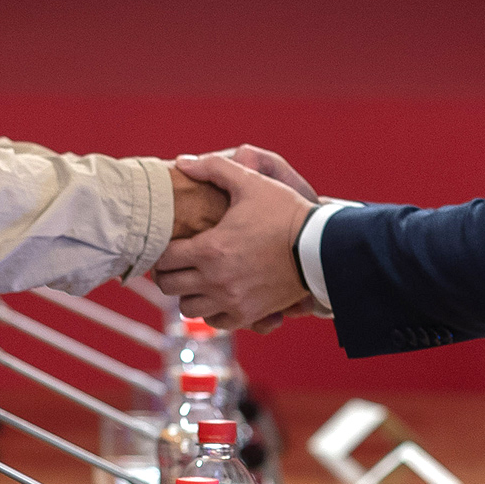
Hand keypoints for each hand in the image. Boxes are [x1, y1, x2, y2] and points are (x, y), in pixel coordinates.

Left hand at [152, 154, 312, 329]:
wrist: (321, 247)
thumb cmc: (285, 212)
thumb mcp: (250, 182)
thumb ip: (213, 168)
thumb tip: (182, 161)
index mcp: (210, 249)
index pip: (164, 258)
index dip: (162, 248)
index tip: (170, 241)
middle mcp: (216, 280)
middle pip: (169, 286)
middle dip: (169, 272)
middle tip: (178, 260)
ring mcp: (232, 301)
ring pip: (187, 308)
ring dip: (188, 293)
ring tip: (198, 277)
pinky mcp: (249, 314)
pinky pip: (214, 322)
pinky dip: (211, 310)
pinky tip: (218, 293)